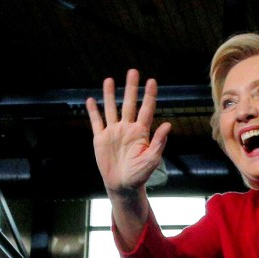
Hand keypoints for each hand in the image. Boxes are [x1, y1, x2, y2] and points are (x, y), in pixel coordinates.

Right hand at [86, 70, 170, 197]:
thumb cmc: (140, 175)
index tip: (152, 81)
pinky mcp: (101, 139)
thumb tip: (168, 125)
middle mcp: (127, 128)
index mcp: (141, 132)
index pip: (146, 109)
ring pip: (111, 109)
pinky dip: (93, 111)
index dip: (149, 95)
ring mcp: (113, 132)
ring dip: (110, 95)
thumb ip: (158, 143)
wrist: (123, 185)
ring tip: (109, 80)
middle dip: (131, 88)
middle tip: (133, 71)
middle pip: (129, 104)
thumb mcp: (151, 160)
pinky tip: (91, 100)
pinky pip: (96, 122)